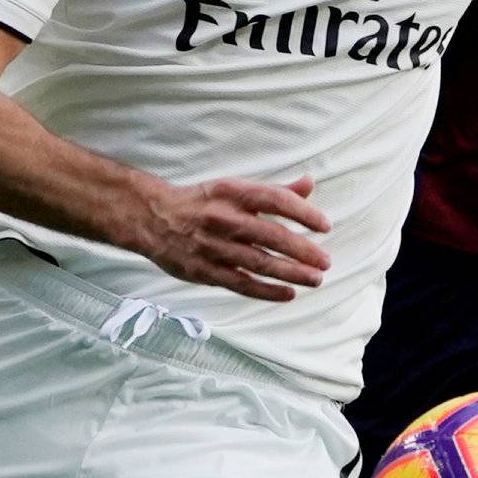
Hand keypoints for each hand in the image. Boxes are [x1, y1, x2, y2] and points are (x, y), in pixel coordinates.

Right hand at [137, 173, 332, 302]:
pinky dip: (266, 291)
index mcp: (232, 193)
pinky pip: (240, 283)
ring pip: (258, 262)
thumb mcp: (234, 188)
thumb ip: (274, 190)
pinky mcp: (204, 270)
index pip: (275, 200)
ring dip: (291, 272)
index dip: (303, 213)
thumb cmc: (202, 202)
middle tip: (325, 261)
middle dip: (302, 250)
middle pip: (271, 235)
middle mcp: (223, 218)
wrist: (152, 217)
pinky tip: (288, 293)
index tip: (324, 226)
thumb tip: (310, 184)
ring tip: (315, 279)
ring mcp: (213, 246)